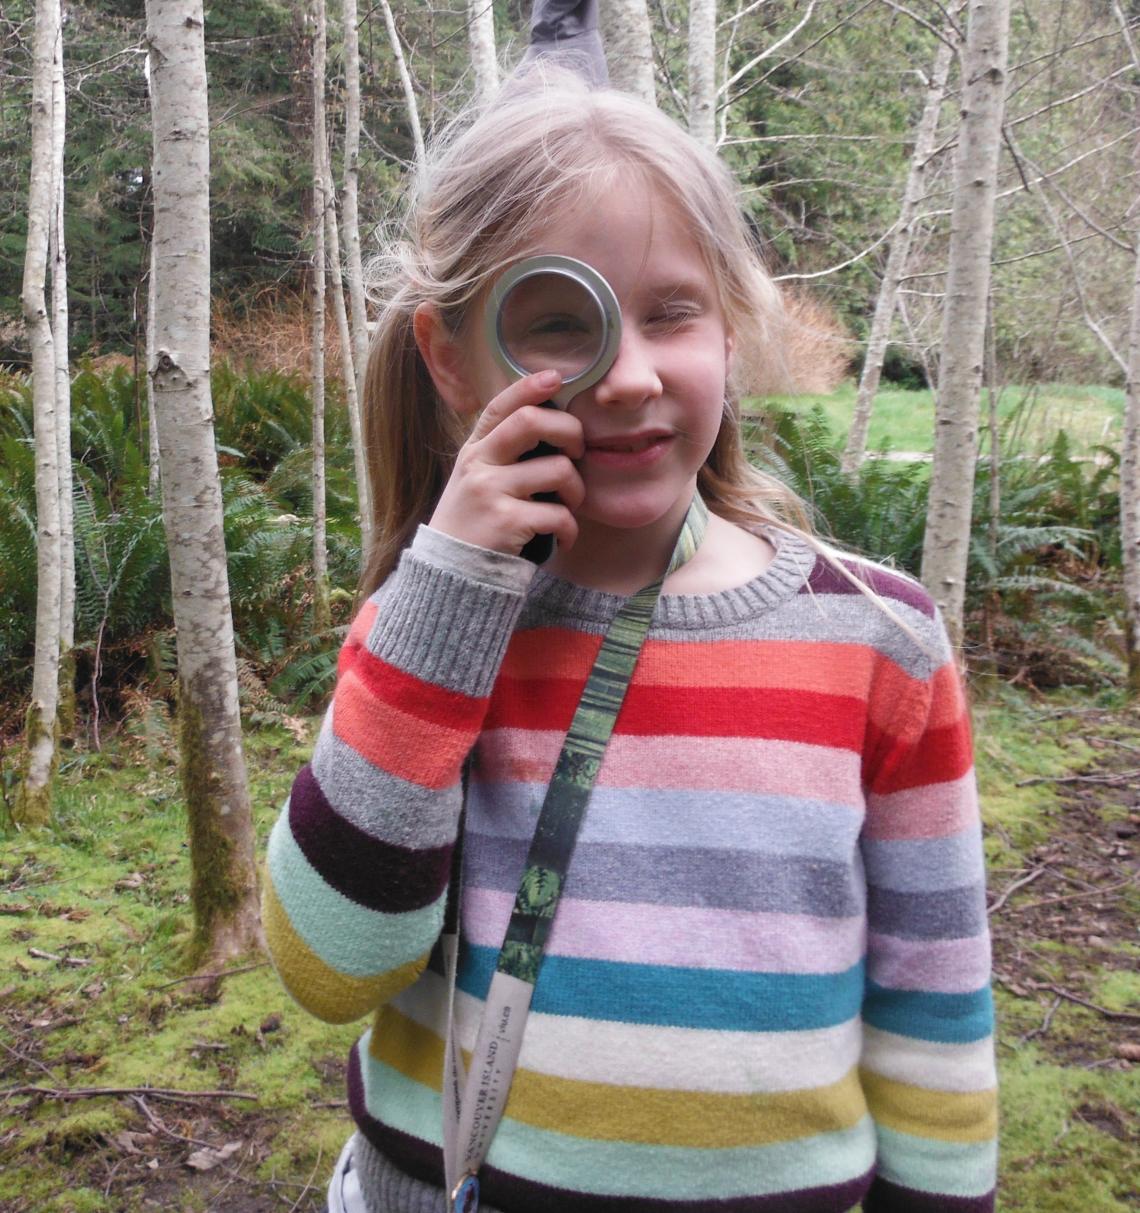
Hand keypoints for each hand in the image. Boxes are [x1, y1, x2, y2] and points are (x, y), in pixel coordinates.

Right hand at [428, 370, 586, 555]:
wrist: (452, 576)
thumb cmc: (475, 525)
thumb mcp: (476, 481)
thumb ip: (502, 454)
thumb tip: (549, 423)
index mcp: (474, 451)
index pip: (500, 406)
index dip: (529, 387)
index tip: (556, 377)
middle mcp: (478, 465)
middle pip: (531, 422)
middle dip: (569, 432)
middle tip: (577, 453)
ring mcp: (490, 492)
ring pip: (558, 470)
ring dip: (577, 491)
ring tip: (569, 508)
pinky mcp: (506, 522)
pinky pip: (559, 514)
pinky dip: (570, 529)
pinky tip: (563, 538)